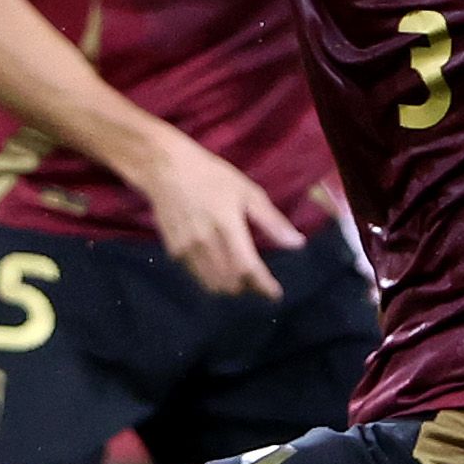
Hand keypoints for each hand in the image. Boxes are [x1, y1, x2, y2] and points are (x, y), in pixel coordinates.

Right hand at [127, 129, 297, 296]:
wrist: (166, 169)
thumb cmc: (212, 176)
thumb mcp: (247, 192)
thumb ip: (272, 221)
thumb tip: (297, 244)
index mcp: (227, 225)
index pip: (248, 267)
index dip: (263, 285)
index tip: (275, 294)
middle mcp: (205, 241)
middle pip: (230, 282)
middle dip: (247, 288)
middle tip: (258, 282)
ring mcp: (186, 248)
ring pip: (211, 283)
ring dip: (229, 287)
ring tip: (240, 279)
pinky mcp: (174, 250)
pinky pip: (196, 275)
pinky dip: (211, 277)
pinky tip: (218, 266)